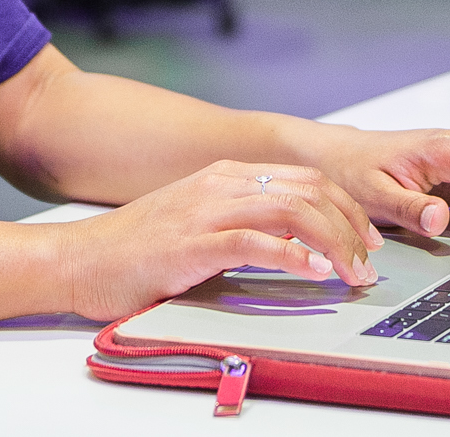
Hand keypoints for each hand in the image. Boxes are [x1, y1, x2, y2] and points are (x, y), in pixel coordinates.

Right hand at [56, 160, 384, 321]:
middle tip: (368, 262)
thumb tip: (294, 242)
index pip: (305, 179)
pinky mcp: (193, 243)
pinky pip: (256, 242)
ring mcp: (207, 211)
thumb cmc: (136, 249)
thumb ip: (241, 222)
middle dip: (351, 226)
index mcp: (225, 176)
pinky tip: (314, 272)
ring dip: (334, 243)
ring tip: (351, 272)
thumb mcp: (198, 221)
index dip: (346, 208)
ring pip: (293, 210)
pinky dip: (294, 256)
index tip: (366, 240)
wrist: (81, 259)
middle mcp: (221, 185)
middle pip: (309, 190)